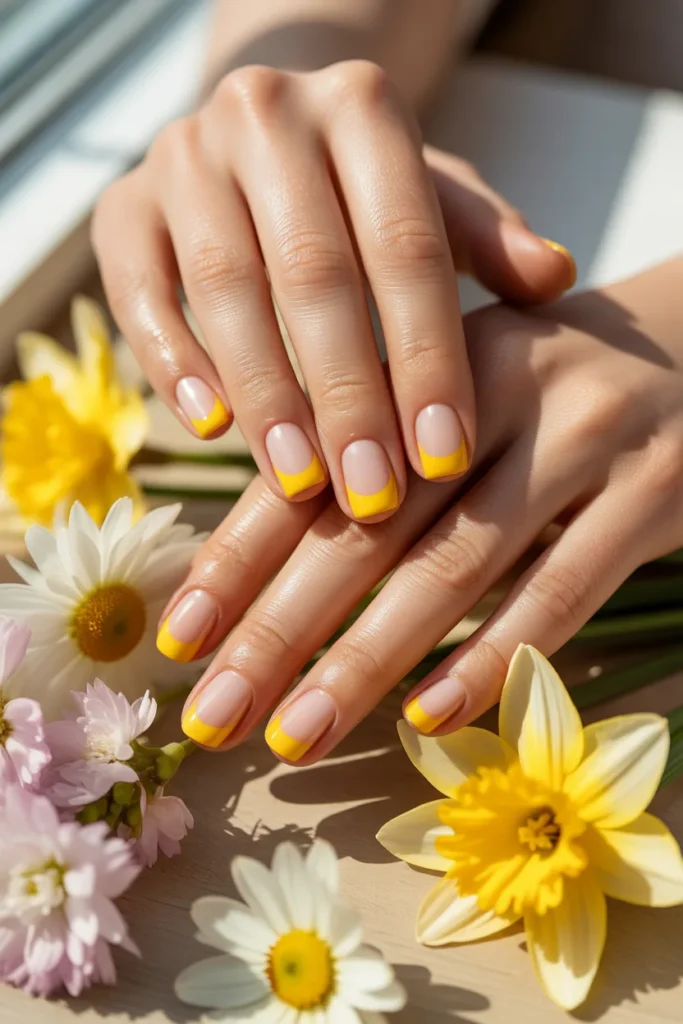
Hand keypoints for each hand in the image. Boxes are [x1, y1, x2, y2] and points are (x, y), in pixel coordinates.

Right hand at [93, 60, 573, 521]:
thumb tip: (554, 279)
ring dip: (266, 395)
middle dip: (347, 396)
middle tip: (374, 495)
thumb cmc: (362, 190)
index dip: (428, 356)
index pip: (405, 246)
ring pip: (225, 286)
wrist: (262, 133)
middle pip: (313, 272)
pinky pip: (137, 292)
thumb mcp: (434, 199)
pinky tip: (211, 429)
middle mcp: (266, 114)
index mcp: (361, 107)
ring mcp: (183, 155)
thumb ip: (486, 238)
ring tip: (302, 484)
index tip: (445, 456)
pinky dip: (173, 362)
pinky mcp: (121, 207)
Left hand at [163, 259, 682, 761]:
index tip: (179, 638)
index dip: (239, 557)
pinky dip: (492, 658)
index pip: (317, 467)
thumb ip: (374, 453)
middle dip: (279, 630)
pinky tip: (428, 717)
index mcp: (425, 360)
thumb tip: (265, 566)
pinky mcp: (652, 495)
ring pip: (453, 568)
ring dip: (366, 662)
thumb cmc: (549, 389)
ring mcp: (583, 439)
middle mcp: (497, 390)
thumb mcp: (458, 392)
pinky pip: (560, 592)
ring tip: (296, 736)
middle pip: (367, 528)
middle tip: (213, 716)